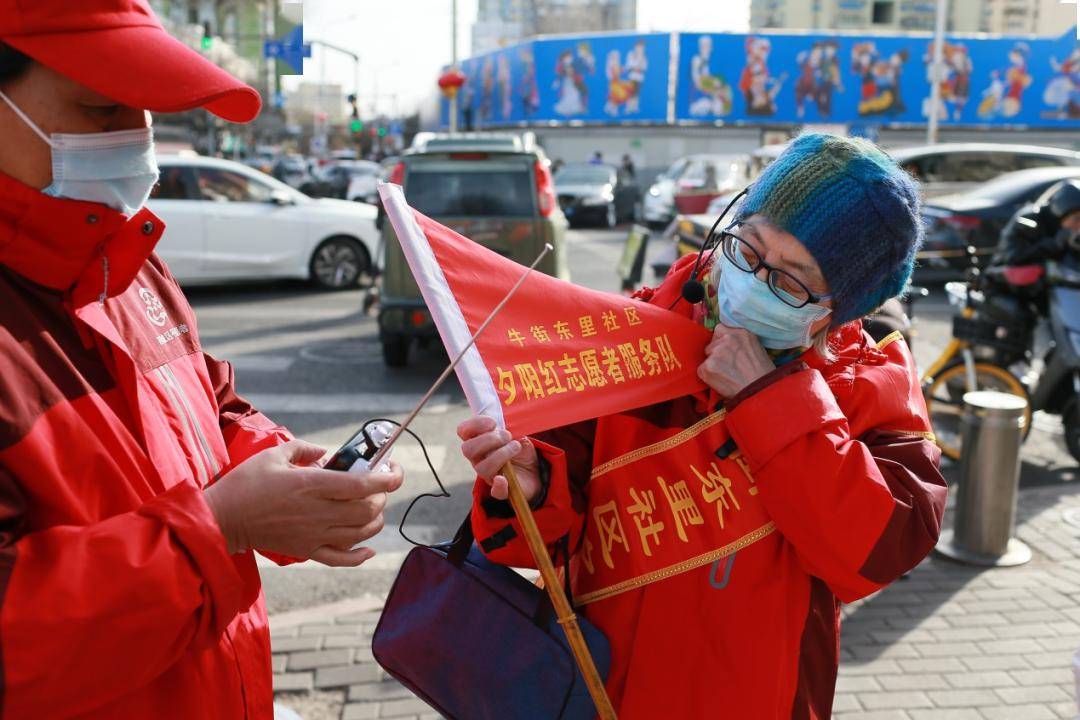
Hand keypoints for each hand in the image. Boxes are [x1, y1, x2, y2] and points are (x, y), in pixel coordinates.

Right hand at [203, 440, 403, 566]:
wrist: (221, 519)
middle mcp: (318, 512)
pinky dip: (360, 555)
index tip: (394, 468)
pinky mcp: (306, 551)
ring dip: (376, 520)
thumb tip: (326, 453)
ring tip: (373, 508)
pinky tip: (370, 548)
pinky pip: (341, 559)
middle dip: (382, 496)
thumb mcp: (274, 454)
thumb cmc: (245, 483)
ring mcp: (314, 535)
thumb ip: (304, 449)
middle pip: (368, 509)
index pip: (363, 483)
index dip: (388, 477)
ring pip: (361, 533)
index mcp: (312, 484)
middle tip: (379, 485)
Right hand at [457, 415, 539, 502]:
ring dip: (501, 454)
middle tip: (507, 435)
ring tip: (516, 447)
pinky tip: (504, 478)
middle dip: (489, 439)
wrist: (534, 469)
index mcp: (478, 441)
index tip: (492, 423)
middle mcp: (478, 458)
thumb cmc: (519, 446)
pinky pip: (496, 491)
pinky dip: (499, 485)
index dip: (474, 424)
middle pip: (468, 449)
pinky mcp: (501, 489)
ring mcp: (488, 475)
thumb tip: (504, 424)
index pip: (464, 431)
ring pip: (482, 468)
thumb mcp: (516, 431)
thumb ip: (508, 426)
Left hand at [697, 323, 773, 398]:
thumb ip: (739, 342)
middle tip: (727, 367)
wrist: (760, 393)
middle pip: (711, 343)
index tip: (725, 351)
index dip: (721, 341)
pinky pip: (701, 370)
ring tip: (727, 376)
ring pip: (707, 357)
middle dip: (715, 354)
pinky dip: (708, 377)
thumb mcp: (755, 348)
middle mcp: (728, 339)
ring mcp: (717, 352)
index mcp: (741, 332)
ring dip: (712, 365)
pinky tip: (722, 382)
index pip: (720, 330)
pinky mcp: (708, 366)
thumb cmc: (761, 375)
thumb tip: (724, 344)